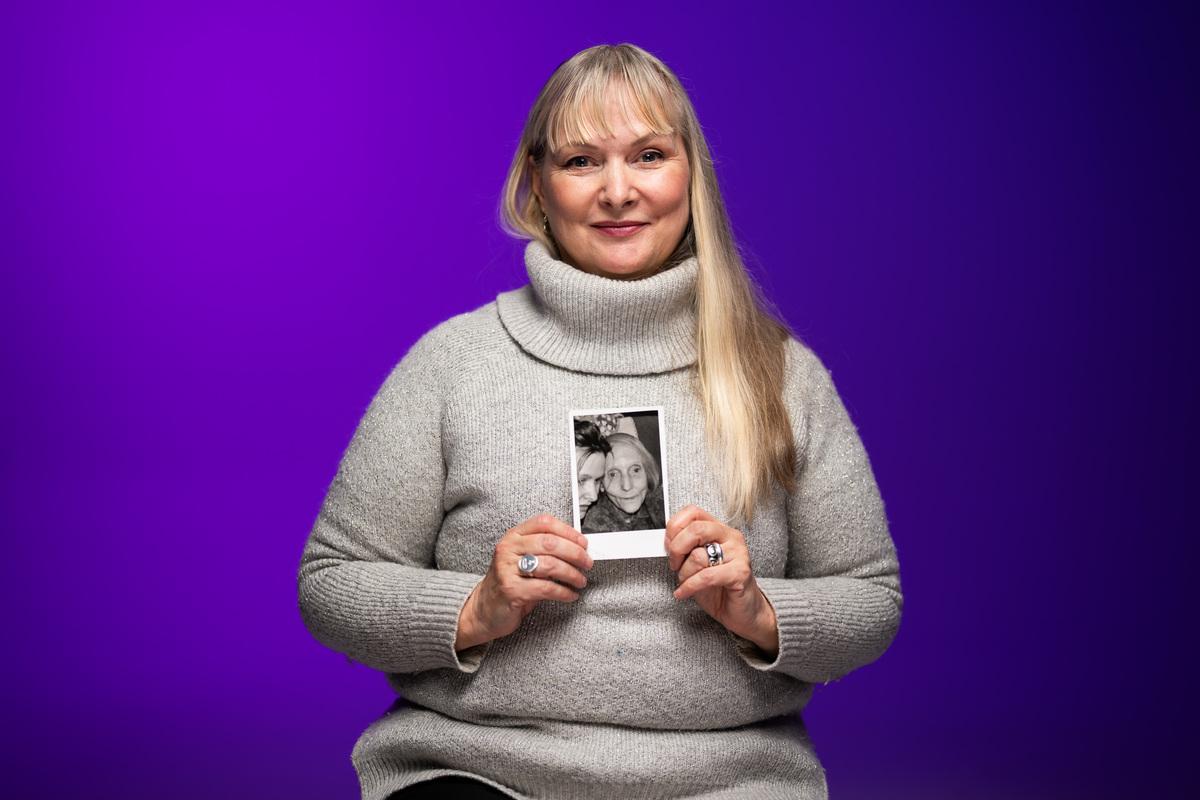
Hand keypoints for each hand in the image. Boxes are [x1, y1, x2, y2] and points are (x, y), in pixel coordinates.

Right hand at [456, 514, 592, 650]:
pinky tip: (570, 595)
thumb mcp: (522, 559)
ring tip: (580, 581)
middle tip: (587, 563)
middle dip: (575, 554)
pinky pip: (546, 588)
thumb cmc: (509, 583)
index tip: (583, 543)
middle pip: (550, 543)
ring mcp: (508, 569)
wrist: (483, 609)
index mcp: (514, 536)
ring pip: (551, 565)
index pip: (544, 523)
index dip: (568, 532)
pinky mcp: (511, 590)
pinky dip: (564, 592)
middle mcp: (508, 549)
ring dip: (572, 574)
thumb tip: (578, 550)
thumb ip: (545, 551)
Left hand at [665, 505, 777, 656]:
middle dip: (677, 549)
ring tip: (685, 582)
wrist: (743, 611)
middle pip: (695, 529)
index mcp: (719, 529)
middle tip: (674, 564)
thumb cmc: (720, 587)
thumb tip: (666, 542)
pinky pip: (706, 576)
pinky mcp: (740, 572)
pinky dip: (689, 586)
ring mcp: (738, 553)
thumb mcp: (697, 564)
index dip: (675, 527)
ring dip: (684, 574)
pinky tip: (684, 592)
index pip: (693, 512)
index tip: (668, 544)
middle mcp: (731, 537)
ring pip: (698, 556)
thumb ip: (686, 549)